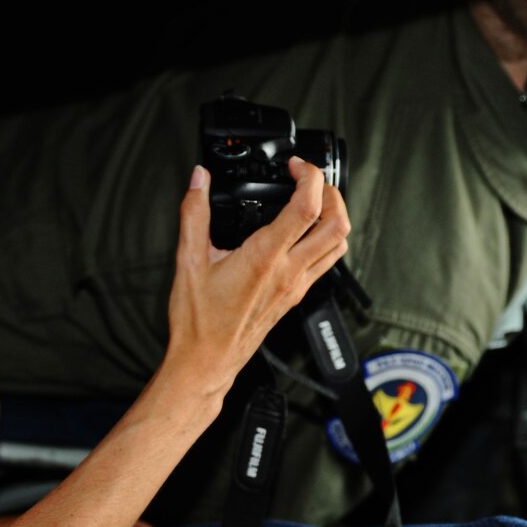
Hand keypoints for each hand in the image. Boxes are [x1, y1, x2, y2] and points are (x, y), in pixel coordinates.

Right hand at [161, 158, 350, 402]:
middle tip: (311, 180)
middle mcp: (288, 271)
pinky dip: (325, 240)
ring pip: (338, 246)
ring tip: (315, 201)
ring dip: (335, 216)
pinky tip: (304, 234)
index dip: (308, 176)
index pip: (307, 207)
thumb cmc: (198, 321)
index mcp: (264, 257)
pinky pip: (325, 263)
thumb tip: (199, 180)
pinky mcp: (295, 296)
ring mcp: (296, 286)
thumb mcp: (188, 261)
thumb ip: (194, 214)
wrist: (206, 361)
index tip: (294, 166)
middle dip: (332, 192)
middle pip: (337, 225)